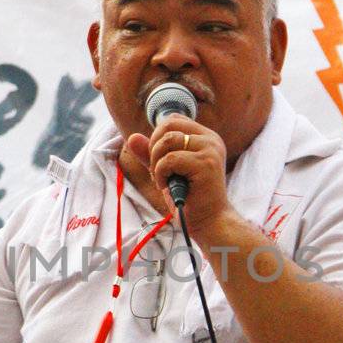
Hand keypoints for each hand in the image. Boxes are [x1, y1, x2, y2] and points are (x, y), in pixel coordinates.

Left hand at [124, 118, 229, 233]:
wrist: (209, 222)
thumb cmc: (189, 198)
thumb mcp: (166, 172)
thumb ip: (151, 154)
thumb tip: (132, 137)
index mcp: (205, 137)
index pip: (173, 120)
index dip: (157, 137)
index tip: (160, 160)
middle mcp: (210, 139)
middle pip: (168, 125)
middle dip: (154, 147)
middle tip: (158, 170)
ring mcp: (210, 150)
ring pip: (167, 140)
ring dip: (156, 162)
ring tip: (163, 179)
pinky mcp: (206, 164)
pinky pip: (169, 159)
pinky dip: (160, 174)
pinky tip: (167, 187)